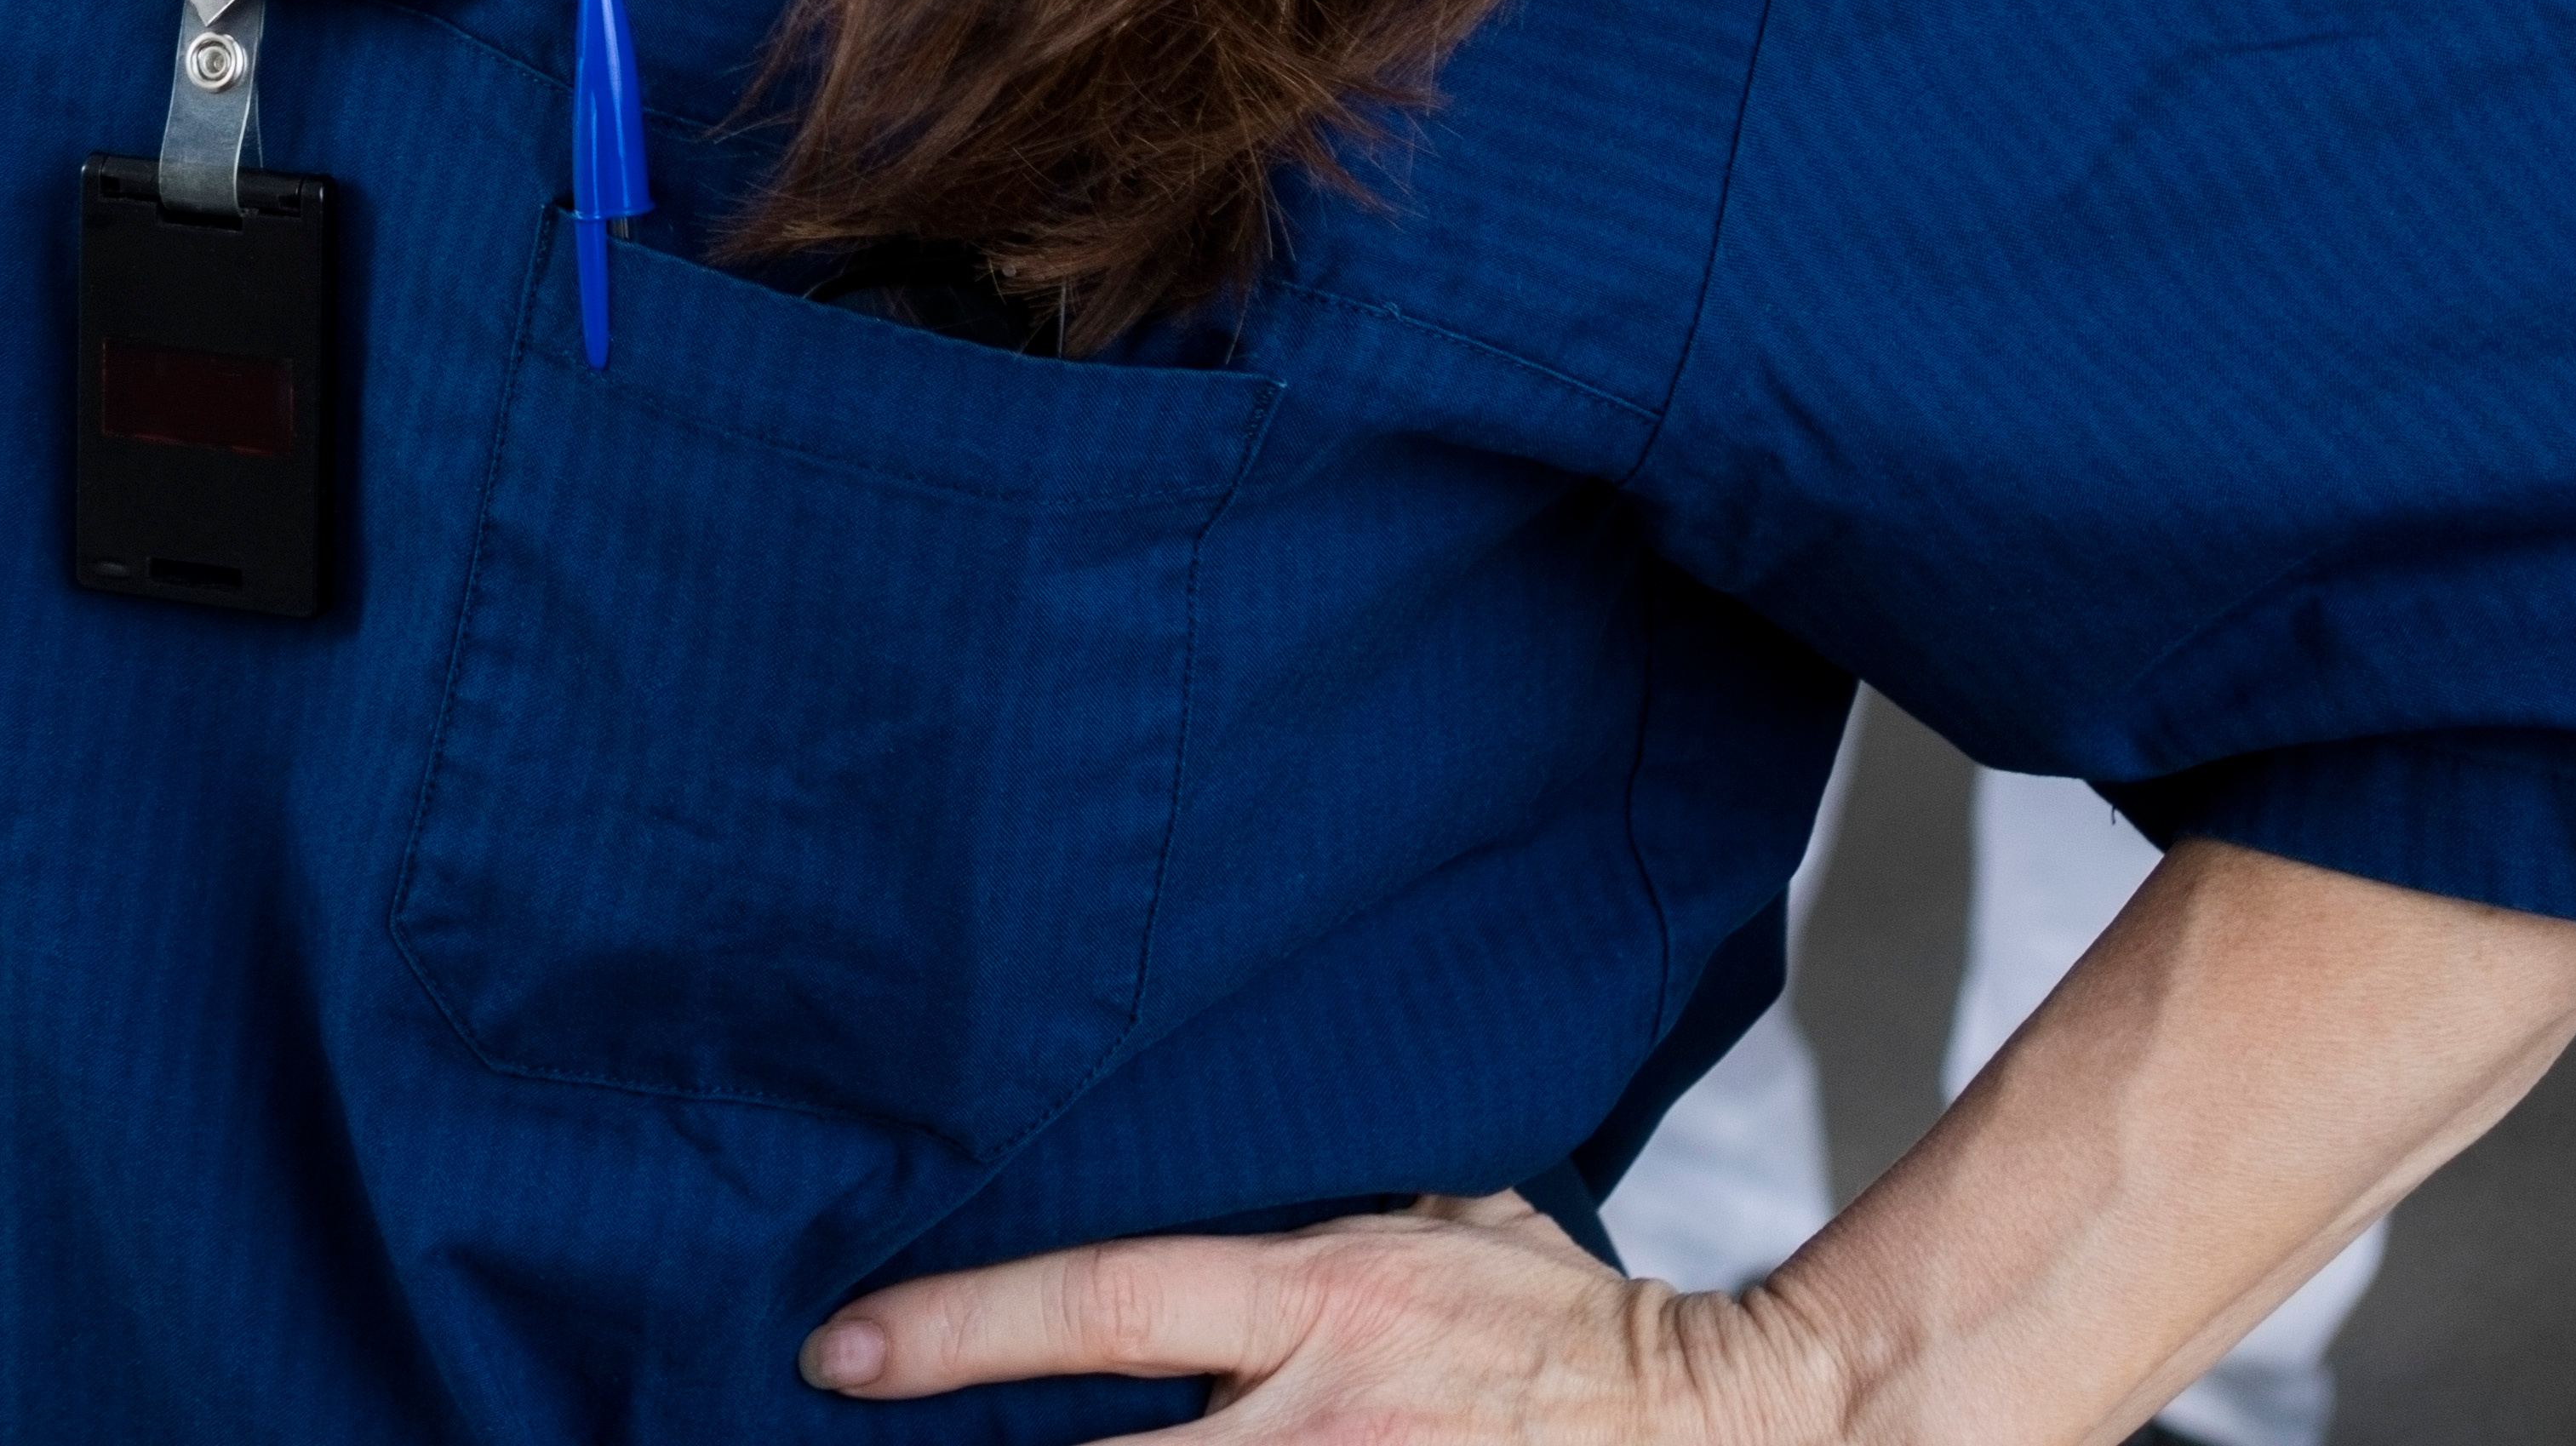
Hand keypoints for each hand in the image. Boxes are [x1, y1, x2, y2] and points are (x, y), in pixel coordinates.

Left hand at [806, 1191, 1852, 1441]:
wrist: (1734, 1432)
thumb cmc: (1579, 1327)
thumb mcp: (1446, 1218)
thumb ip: (1327, 1207)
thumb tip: (1215, 1156)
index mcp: (1323, 1297)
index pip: (1101, 1301)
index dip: (958, 1325)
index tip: (841, 1345)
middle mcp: (1322, 1418)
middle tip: (857, 1437)